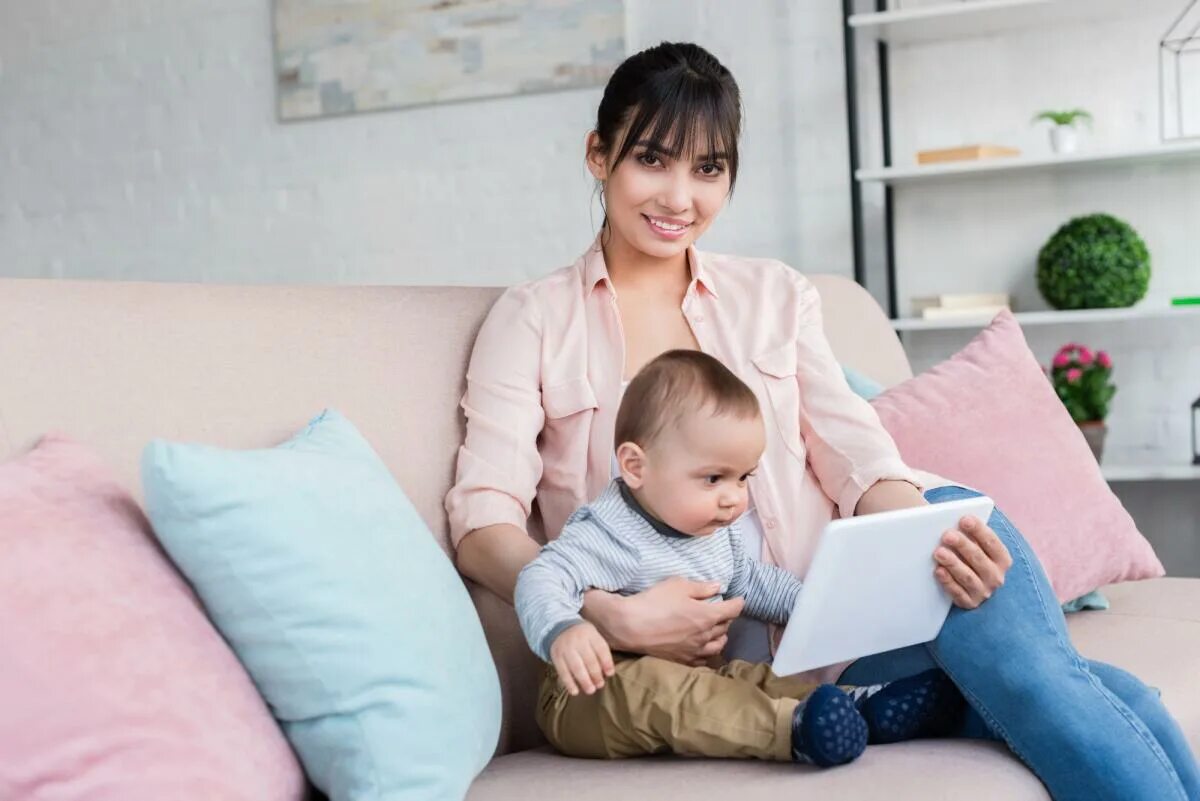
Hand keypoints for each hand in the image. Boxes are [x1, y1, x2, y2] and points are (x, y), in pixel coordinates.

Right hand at [549, 621, 614, 695]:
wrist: (558, 628)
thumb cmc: (582, 637)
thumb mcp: (592, 636)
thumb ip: (600, 651)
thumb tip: (608, 672)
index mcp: (590, 633)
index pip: (601, 649)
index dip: (607, 662)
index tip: (610, 674)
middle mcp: (578, 639)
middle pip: (589, 660)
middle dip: (596, 675)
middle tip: (600, 685)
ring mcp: (566, 648)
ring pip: (577, 667)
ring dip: (585, 681)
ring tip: (590, 690)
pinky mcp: (556, 656)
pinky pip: (563, 672)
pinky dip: (569, 683)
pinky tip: (575, 691)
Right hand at [583, 576, 743, 666]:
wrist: (630, 627)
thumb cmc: (654, 602)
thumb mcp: (677, 585)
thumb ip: (701, 587)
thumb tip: (718, 587)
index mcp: (707, 615)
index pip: (733, 609)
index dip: (738, 602)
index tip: (739, 598)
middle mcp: (705, 635)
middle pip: (726, 627)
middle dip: (727, 617)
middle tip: (723, 610)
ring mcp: (694, 650)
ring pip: (718, 645)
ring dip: (721, 636)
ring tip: (717, 630)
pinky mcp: (683, 660)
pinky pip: (704, 659)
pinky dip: (708, 651)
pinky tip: (703, 647)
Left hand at [933, 515, 1012, 608]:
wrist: (971, 589)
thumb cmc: (970, 559)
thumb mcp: (976, 547)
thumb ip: (971, 535)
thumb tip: (955, 520)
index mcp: (1002, 559)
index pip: (992, 542)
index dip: (979, 530)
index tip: (964, 519)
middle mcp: (996, 576)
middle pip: (978, 558)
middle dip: (963, 545)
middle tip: (947, 535)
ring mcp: (984, 591)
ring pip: (968, 576)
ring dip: (953, 563)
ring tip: (939, 552)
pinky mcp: (969, 603)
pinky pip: (958, 593)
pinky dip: (948, 582)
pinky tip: (938, 571)